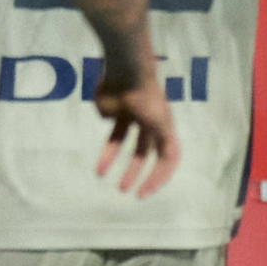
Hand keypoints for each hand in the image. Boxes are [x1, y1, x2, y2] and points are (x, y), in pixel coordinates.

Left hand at [92, 63, 179, 197]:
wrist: (125, 74)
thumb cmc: (147, 99)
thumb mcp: (162, 125)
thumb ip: (166, 147)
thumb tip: (164, 164)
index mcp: (165, 129)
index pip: (167, 159)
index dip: (159, 177)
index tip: (144, 192)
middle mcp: (150, 125)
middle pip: (145, 155)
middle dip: (136, 174)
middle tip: (124, 190)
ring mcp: (132, 119)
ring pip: (125, 146)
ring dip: (114, 161)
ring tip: (101, 177)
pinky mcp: (114, 114)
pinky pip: (111, 137)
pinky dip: (105, 151)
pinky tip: (99, 163)